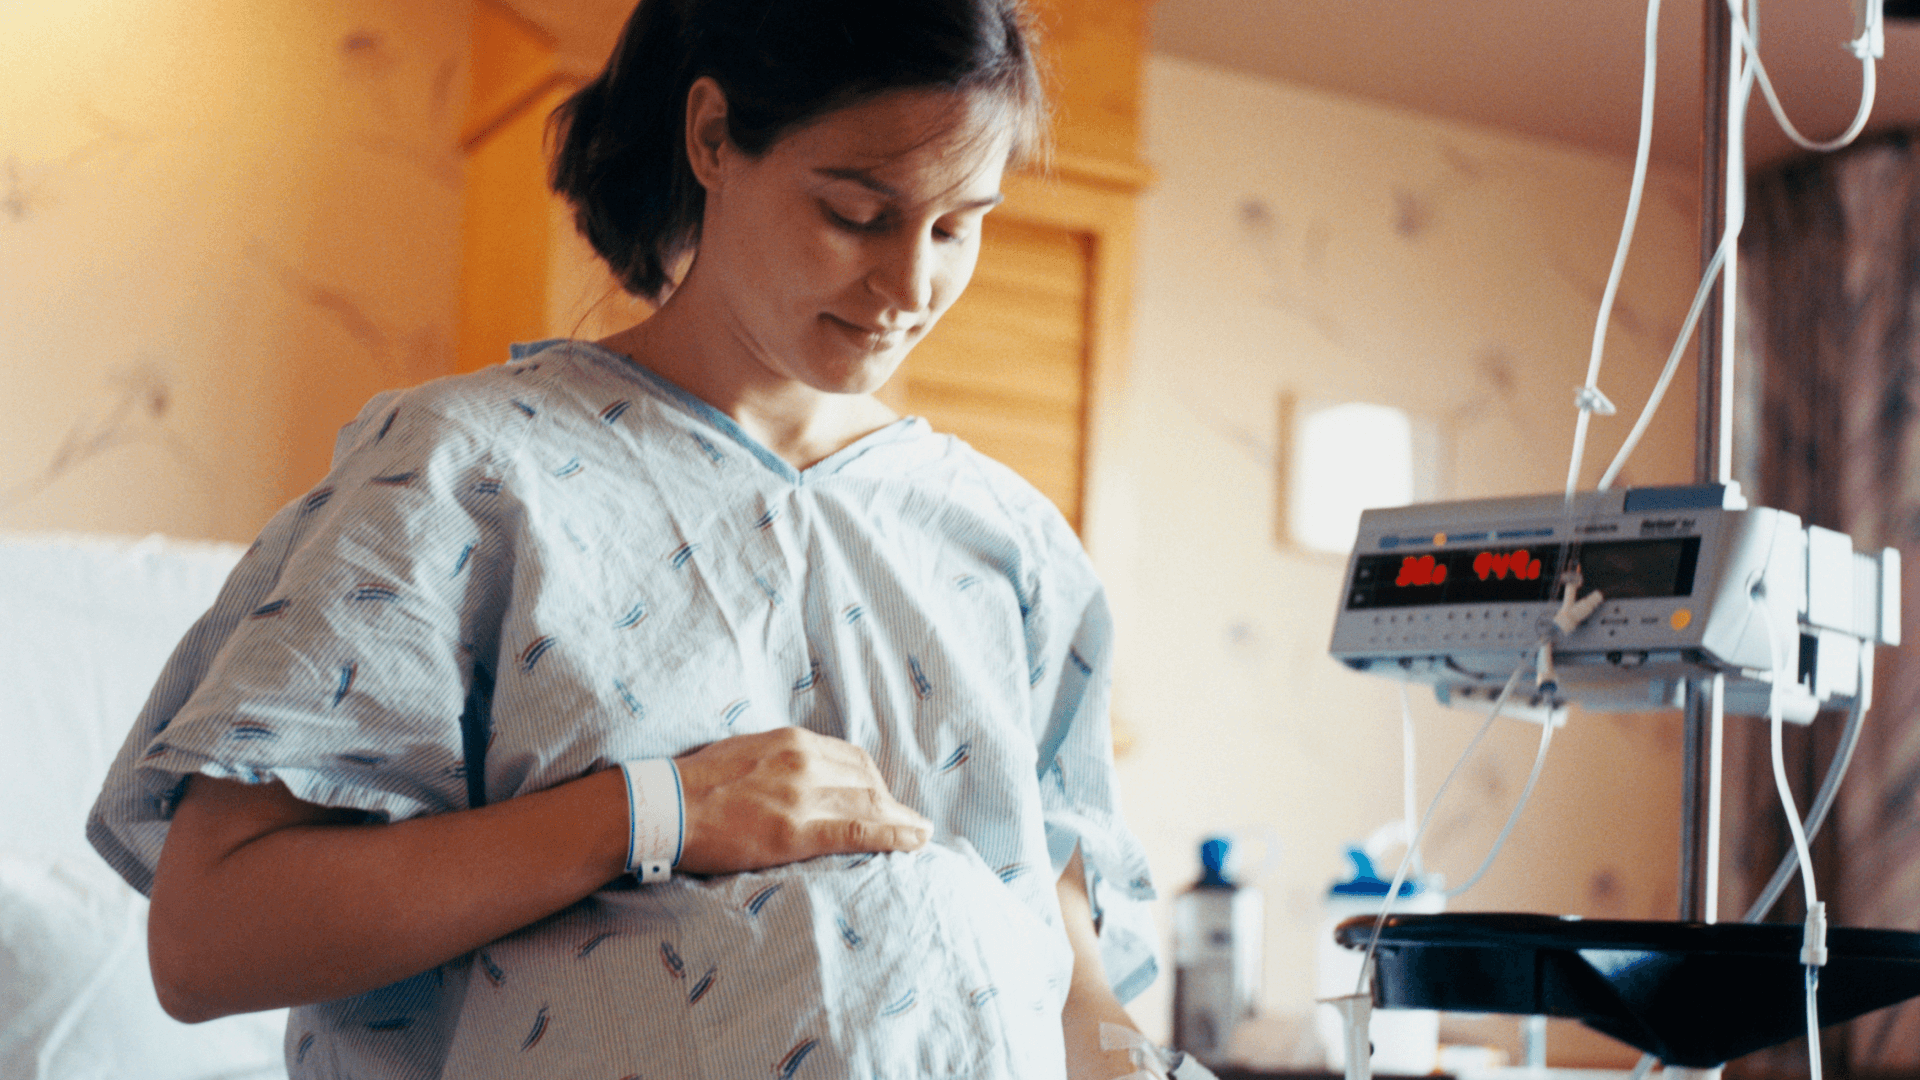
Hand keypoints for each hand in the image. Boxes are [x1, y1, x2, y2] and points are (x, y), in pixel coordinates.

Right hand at [672, 727, 930, 873]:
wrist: (663, 806)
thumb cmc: (692, 785)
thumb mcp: (743, 753)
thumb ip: (776, 761)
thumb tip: (790, 777)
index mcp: (791, 741)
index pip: (851, 758)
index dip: (873, 781)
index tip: (881, 797)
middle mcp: (805, 761)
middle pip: (866, 780)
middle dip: (889, 802)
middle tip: (901, 822)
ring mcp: (803, 795)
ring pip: (870, 805)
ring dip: (901, 820)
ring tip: (919, 834)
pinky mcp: (798, 830)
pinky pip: (860, 832)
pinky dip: (894, 835)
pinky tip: (914, 841)